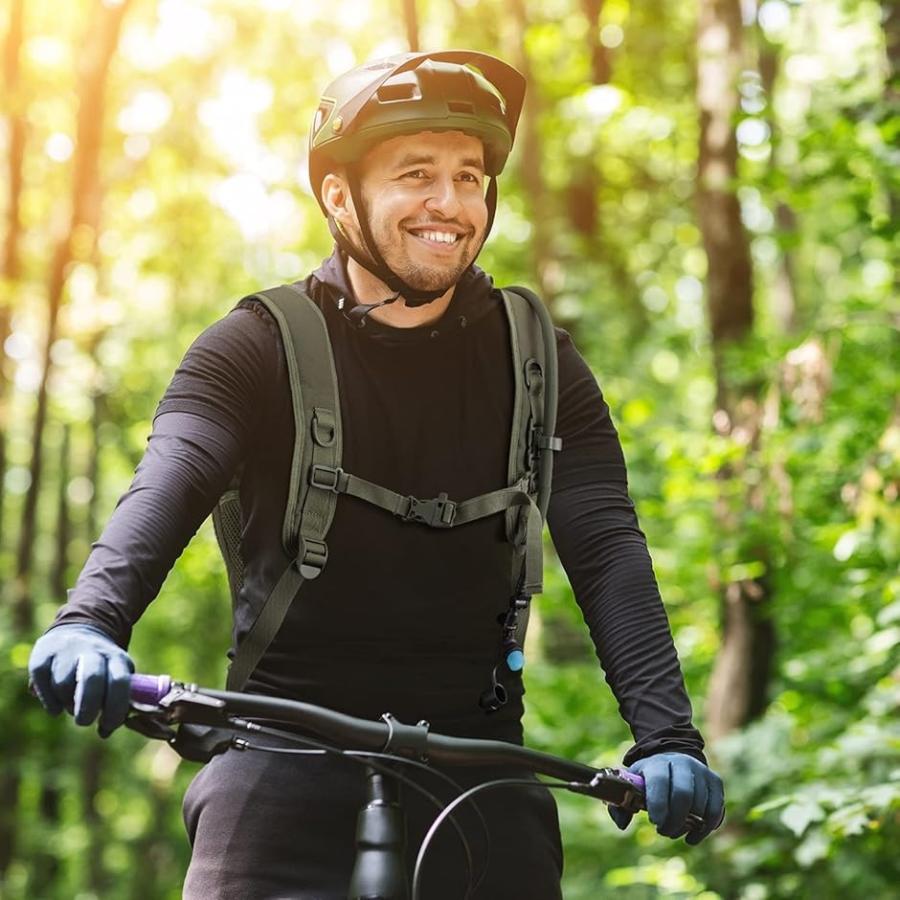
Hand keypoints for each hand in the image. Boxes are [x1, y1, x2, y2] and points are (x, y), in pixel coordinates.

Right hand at [28, 624, 134, 737]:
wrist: (79, 630)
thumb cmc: (102, 666)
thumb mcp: (115, 676)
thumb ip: (115, 703)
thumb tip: (105, 732)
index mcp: (116, 657)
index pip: (119, 682)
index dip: (114, 708)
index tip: (106, 726)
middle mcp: (93, 650)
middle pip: (92, 679)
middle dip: (88, 707)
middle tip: (84, 721)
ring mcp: (67, 649)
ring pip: (63, 683)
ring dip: (66, 703)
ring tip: (71, 704)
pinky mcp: (43, 653)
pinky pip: (41, 682)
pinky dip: (48, 700)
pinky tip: (56, 704)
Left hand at [608, 752, 724, 843]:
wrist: (672, 759)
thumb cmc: (648, 778)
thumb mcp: (631, 785)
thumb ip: (620, 805)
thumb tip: (623, 824)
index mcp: (657, 763)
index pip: (660, 781)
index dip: (658, 804)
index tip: (654, 821)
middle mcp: (681, 763)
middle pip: (683, 795)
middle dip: (674, 820)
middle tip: (664, 831)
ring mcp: (701, 771)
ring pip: (701, 804)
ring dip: (689, 826)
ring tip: (675, 831)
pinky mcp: (715, 781)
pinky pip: (716, 809)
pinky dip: (706, 827)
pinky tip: (692, 836)